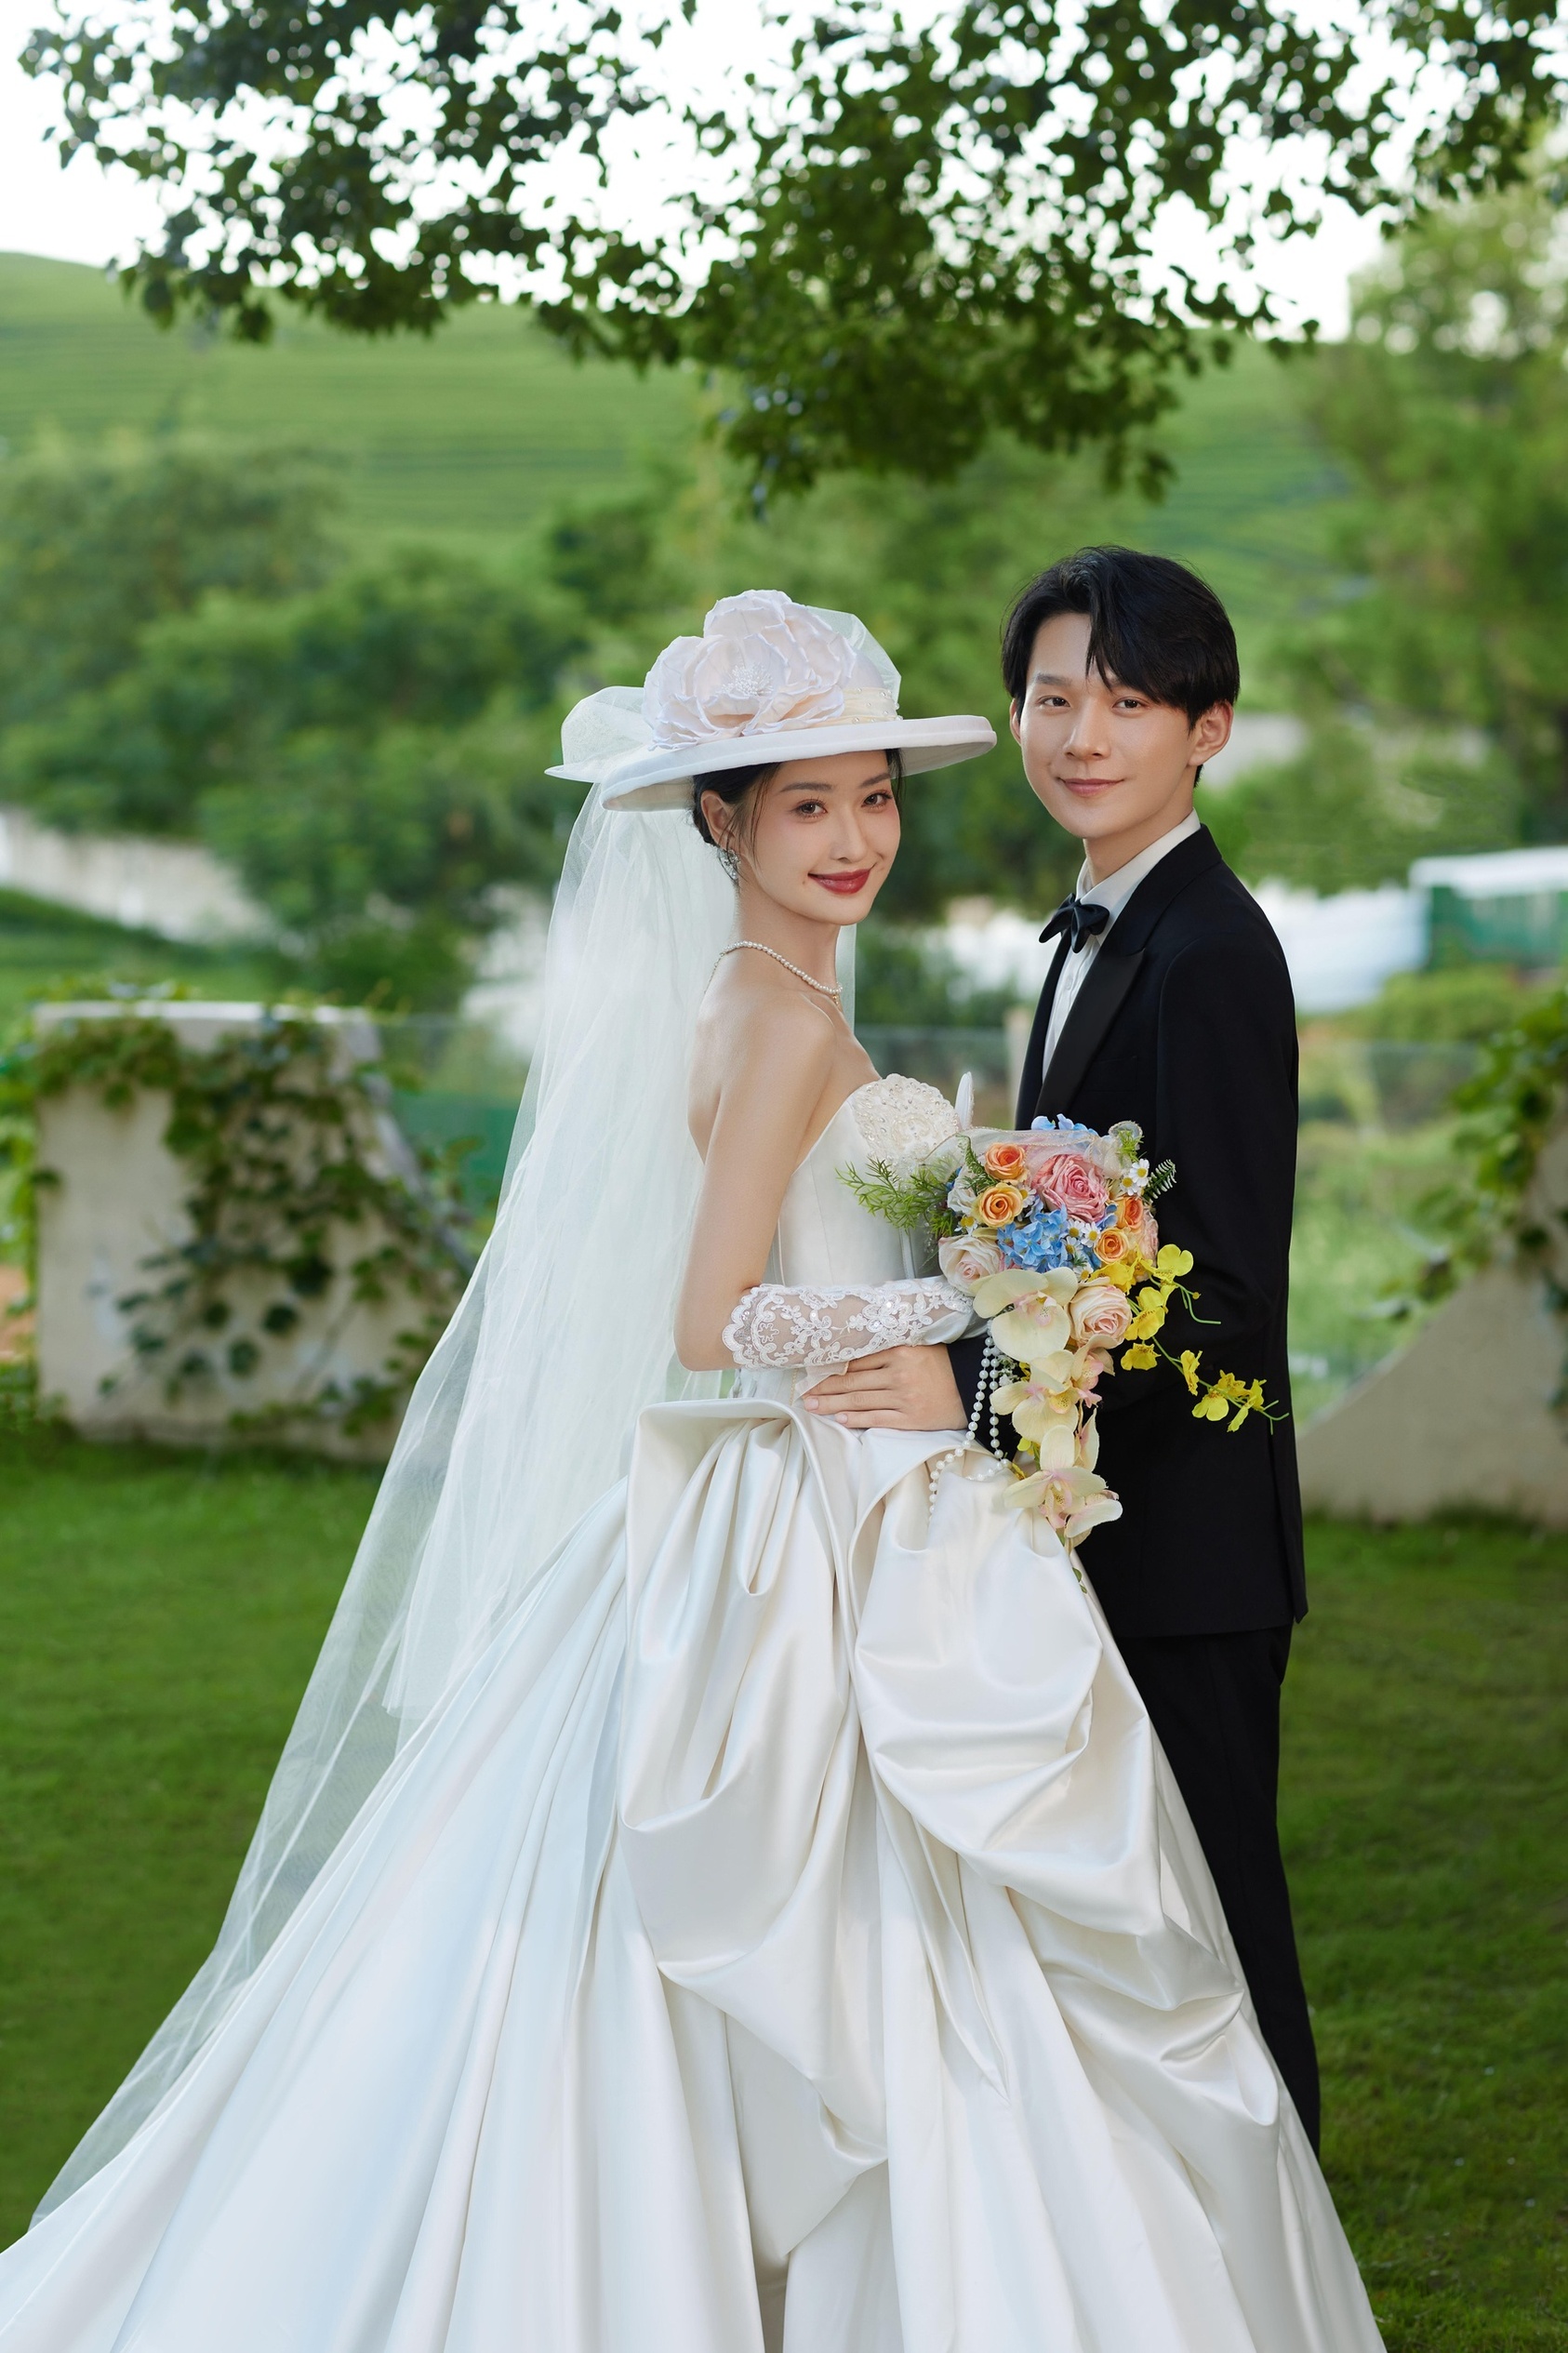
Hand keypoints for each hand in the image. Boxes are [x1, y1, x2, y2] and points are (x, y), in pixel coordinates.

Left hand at [802, 1346, 966, 1430]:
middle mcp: (898, 1374)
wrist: (973, 1386)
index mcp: (898, 1352)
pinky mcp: (911, 1418)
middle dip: (824, 1388)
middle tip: (803, 1393)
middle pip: (852, 1381)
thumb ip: (887, 1351)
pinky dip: (857, 1419)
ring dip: (833, 1404)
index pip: (856, 1361)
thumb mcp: (916, 1348)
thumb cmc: (942, 1365)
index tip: (812, 1372)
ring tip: (813, 1407)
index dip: (832, 1368)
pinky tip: (840, 1418)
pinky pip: (878, 1419)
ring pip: (860, 1400)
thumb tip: (851, 1358)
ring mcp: (904, 1397)